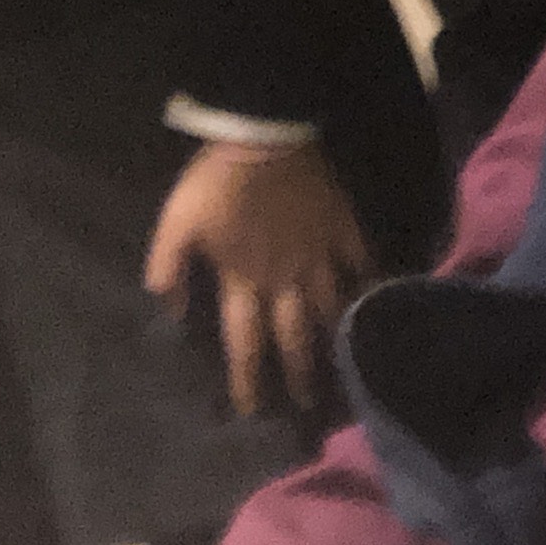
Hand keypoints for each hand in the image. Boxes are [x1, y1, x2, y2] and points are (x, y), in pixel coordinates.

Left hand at [145, 140, 366, 414]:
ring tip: (349, 361)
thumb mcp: (176, 224)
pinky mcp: (340, 224)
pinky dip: (369, 277)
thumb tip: (170, 309)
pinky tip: (378, 292)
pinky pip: (360, 257)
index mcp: (244, 279)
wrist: (263, 134)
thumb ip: (167, 267)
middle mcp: (285, 276)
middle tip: (309, 404)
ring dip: (337, 335)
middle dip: (301, 371)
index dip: (248, 378)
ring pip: (331, 303)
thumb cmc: (216, 182)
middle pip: (295, 333)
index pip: (245, 340)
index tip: (253, 409)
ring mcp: (318, 251)